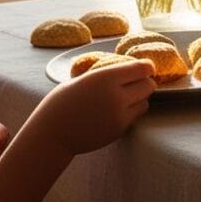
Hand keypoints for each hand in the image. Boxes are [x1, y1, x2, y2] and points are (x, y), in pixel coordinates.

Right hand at [26, 60, 156, 158]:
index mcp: (105, 78)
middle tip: (135, 83)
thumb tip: (128, 67)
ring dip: (139, 99)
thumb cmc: (61, 103)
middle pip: (149, 85)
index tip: (145, 68)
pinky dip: (131, 112)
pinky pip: (136, 116)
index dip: (146, 67)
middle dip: (144, 82)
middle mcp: (116, 96)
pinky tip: (116, 110)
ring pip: (146, 101)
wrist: (51, 134)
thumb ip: (106, 75)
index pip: (142, 68)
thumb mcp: (81, 80)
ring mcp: (119, 115)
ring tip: (124, 98)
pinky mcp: (119, 129)